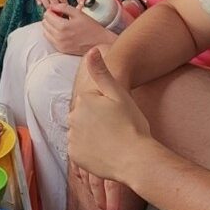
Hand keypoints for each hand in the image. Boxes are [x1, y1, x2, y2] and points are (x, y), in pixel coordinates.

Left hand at [42, 3, 115, 54]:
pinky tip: (61, 31)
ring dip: (50, 26)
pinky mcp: (61, 49)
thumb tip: (52, 6)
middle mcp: (59, 37)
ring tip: (60, 23)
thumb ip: (63, 7)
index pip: (47, 15)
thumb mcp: (78, 13)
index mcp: (63, 26)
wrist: (99, 42)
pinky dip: (52, 34)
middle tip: (59, 16)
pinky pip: (50, 40)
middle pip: (44, 23)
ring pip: (45, 32)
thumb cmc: (91, 27)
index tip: (58, 10)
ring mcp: (59, 44)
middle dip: (50, 17)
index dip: (51, 10)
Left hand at [68, 48, 152, 209]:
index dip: (106, 107)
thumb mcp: (119, 93)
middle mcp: (73, 117)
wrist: (136, 159)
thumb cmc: (132, 125)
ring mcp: (72, 137)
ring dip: (92, 134)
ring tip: (112, 140)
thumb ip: (102, 71)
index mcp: (83, 100)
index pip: (91, 99)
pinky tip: (105, 151)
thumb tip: (91, 50)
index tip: (118, 115)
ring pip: (81, 131)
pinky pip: (80, 149)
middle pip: (84, 115)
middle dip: (97, 119)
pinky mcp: (75, 155)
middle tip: (117, 128)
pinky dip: (90, 149)